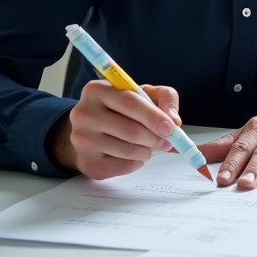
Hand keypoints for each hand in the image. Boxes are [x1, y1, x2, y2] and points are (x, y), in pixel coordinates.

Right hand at [49, 81, 181, 178]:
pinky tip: (134, 155)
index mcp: (97, 90)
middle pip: (129, 130)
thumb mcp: (144, 93)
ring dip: (147, 151)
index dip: (153, 116)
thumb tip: (174, 120)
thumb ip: (165, 98)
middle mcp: (84, 114)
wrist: (91, 129)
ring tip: (149, 146)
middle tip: (169, 142)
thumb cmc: (121, 108)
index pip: (129, 102)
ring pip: (127, 150)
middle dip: (155, 138)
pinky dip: (136, 162)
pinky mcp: (86, 163)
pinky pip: (122, 166)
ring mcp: (82, 140)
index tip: (171, 128)